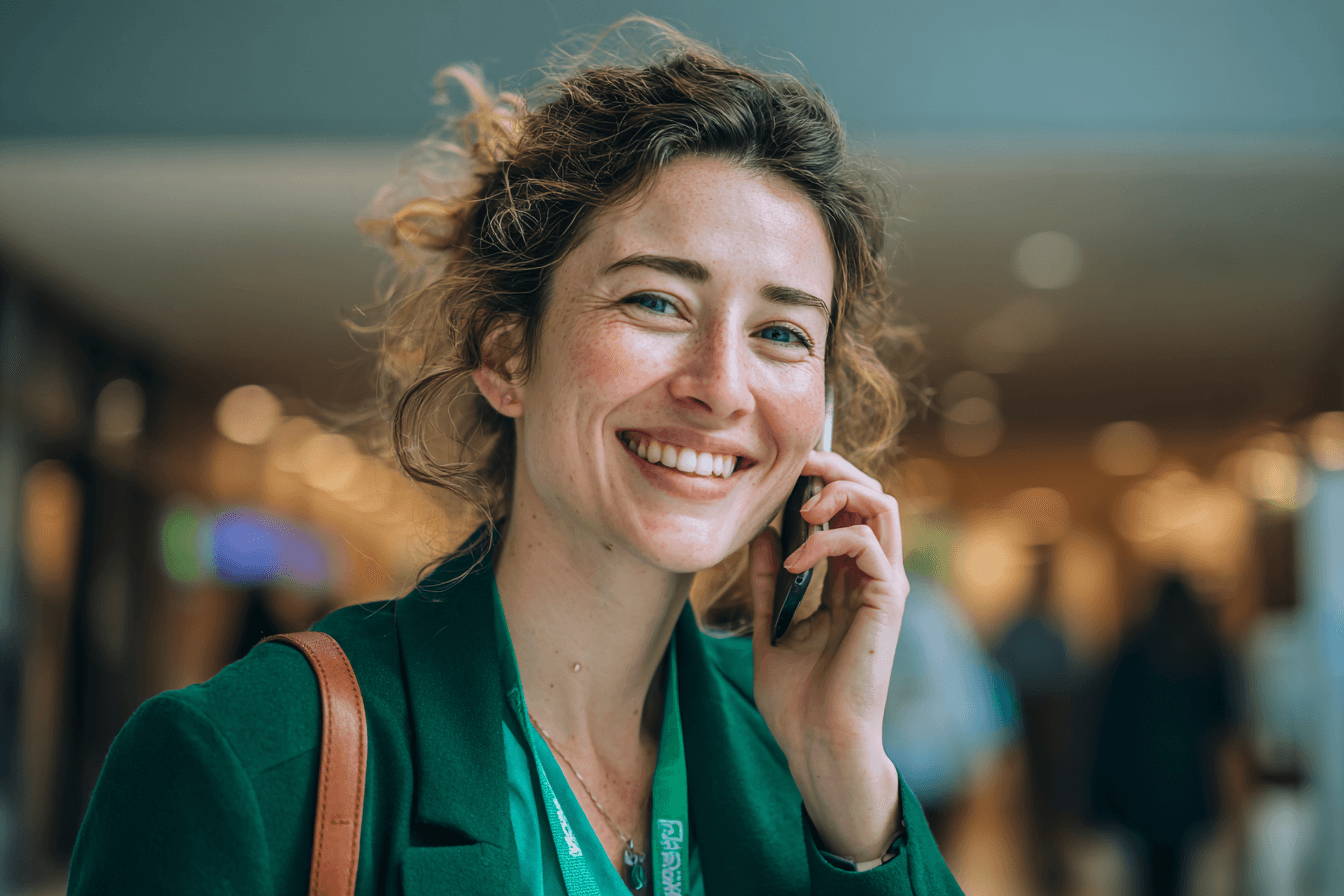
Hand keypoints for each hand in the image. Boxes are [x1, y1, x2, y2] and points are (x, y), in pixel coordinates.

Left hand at [749, 450, 908, 861]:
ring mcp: (884, 586)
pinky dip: (827, 539)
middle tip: (796, 467)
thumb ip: (768, 581)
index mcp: (845, 582)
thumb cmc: (797, 699)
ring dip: (838, 492)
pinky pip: (865, 543)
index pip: (845, 510)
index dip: (819, 482)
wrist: (818, 743)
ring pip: (881, 504)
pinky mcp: (888, 600)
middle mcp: (871, 577)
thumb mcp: (770, 627)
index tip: (780, 473)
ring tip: (800, 509)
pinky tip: (796, 561)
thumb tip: (760, 533)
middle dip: (834, 470)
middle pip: (870, 494)